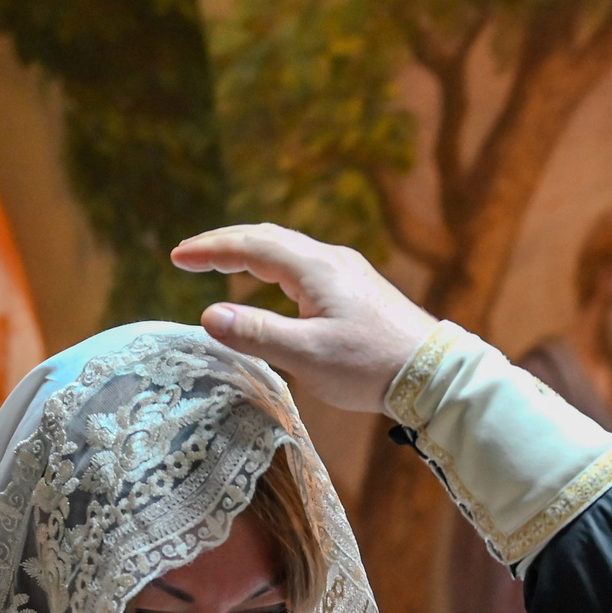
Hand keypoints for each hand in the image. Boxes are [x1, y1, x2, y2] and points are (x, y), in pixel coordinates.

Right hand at [171, 224, 437, 413]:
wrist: (433, 374)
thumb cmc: (371, 366)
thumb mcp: (308, 355)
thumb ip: (256, 334)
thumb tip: (207, 316)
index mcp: (316, 269)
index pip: (252, 246)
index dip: (212, 249)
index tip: (177, 256)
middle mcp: (331, 260)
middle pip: (268, 238)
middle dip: (225, 243)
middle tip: (189, 254)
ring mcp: (347, 273)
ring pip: (287, 249)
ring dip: (250, 252)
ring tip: (220, 262)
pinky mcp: (357, 290)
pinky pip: (303, 265)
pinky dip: (273, 266)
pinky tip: (270, 283)